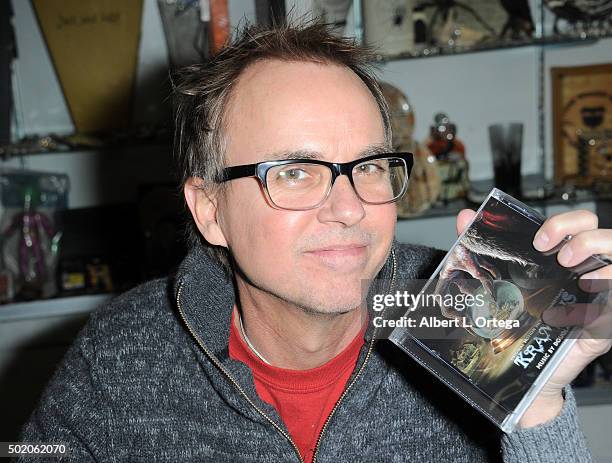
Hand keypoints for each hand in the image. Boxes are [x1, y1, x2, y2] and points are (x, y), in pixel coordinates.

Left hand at [456, 209, 611, 427]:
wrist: (520, 363)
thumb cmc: (515, 315)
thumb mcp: (497, 278)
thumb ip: (483, 245)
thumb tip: (465, 216)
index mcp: (565, 253)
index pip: (583, 221)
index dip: (566, 223)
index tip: (539, 240)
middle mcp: (588, 270)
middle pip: (610, 237)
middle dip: (588, 239)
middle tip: (561, 256)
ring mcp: (601, 297)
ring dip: (604, 267)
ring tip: (576, 279)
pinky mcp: (604, 325)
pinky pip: (611, 311)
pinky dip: (592, 311)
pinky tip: (561, 319)